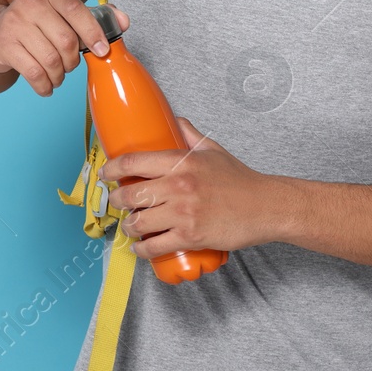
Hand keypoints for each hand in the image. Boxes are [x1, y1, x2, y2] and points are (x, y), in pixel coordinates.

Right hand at [0, 0, 127, 96]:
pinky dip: (45, 86)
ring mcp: (13, 22)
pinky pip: (34, 73)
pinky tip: (46, 86)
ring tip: (58, 76)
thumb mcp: (64, 13)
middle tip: (70, 65)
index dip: (93, 33)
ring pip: (51, 60)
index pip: (77, 10)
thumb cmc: (37, 23)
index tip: (102, 51)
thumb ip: (97, 15)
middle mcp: (29, 1)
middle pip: (66, 41)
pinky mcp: (4, 45)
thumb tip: (124, 21)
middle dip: (73, 60)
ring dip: (60, 76)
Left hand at [99, 117, 279, 256]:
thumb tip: (174, 121)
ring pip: (139, 223)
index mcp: (182, 162)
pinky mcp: (190, 237)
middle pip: (131, 194)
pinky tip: (140, 247)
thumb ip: (190, 135)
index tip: (105, 174)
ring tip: (130, 225)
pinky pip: (155, 246)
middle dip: (116, 201)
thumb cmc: (240, 180)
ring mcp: (184, 213)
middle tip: (116, 202)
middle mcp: (179, 186)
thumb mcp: (213, 150)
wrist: (266, 207)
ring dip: (128, 227)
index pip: (134, 161)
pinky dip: (142, 249)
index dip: (112, 168)